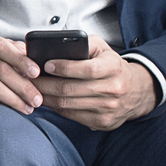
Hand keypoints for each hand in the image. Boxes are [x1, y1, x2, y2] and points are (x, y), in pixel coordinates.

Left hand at [34, 36, 156, 130]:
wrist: (135, 92)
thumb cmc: (113, 67)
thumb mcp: (104, 49)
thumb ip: (84, 43)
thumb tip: (58, 45)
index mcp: (114, 68)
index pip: (87, 69)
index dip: (64, 67)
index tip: (47, 65)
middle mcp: (113, 89)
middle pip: (71, 89)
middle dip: (46, 84)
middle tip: (30, 79)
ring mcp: (107, 108)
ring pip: (67, 105)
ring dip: (46, 98)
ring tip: (33, 90)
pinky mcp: (101, 122)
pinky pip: (71, 116)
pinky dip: (55, 108)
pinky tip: (46, 100)